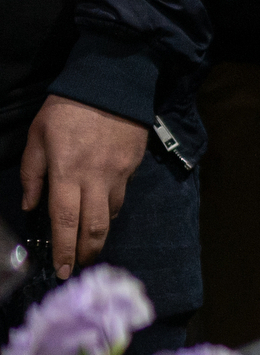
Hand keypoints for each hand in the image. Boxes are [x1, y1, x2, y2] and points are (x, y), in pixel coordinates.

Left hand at [19, 98, 149, 275]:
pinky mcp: (132, 167)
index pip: (65, 219)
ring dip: (98, 233)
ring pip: (110, 214)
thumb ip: (32, 172)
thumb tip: (31, 205)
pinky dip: (110, 208)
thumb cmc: (66, 110)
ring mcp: (118, 174)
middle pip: (94, 226)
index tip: (61, 269)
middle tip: (78, 265)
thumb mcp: (37, 136)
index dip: (64, 248)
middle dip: (85, 251)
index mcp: (67, 171)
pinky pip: (120, 195)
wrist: (111, 86)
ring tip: (88, 243)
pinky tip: (101, 209)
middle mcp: (95, 178)